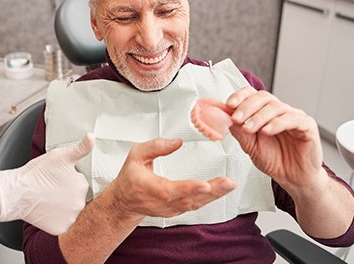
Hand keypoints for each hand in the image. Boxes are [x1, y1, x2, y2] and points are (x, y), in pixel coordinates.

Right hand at [0, 133, 93, 234]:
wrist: (16, 193)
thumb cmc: (37, 173)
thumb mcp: (60, 155)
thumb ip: (80, 148)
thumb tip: (92, 137)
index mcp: (82, 185)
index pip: (80, 182)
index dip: (68, 179)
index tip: (57, 178)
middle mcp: (80, 203)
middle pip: (77, 197)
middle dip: (67, 193)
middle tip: (51, 189)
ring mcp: (70, 218)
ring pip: (70, 211)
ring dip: (63, 206)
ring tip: (48, 199)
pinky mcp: (60, 229)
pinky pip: (63, 224)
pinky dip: (56, 219)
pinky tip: (47, 210)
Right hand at [110, 138, 235, 218]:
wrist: (124, 201)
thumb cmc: (130, 177)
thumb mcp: (136, 155)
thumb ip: (155, 147)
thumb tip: (177, 142)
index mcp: (149, 188)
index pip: (170, 190)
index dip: (188, 188)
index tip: (204, 184)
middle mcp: (161, 202)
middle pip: (189, 200)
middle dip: (211, 192)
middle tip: (228, 183)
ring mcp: (170, 209)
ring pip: (195, 204)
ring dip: (214, 195)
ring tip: (229, 184)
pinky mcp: (177, 210)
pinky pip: (195, 205)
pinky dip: (209, 198)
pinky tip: (221, 189)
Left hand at [226, 87, 324, 189]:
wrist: (292, 178)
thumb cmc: (274, 160)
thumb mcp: (250, 146)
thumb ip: (239, 131)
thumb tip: (224, 117)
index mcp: (264, 112)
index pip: (252, 94)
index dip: (240, 96)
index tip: (229, 105)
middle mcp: (279, 111)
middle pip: (263, 97)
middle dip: (247, 107)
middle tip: (236, 118)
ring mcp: (294, 116)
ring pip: (276, 107)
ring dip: (259, 117)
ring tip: (248, 128)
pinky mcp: (307, 126)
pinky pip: (293, 119)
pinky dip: (277, 123)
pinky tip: (266, 131)